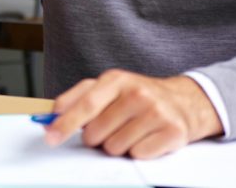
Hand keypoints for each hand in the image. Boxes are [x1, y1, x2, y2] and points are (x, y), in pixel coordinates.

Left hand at [45, 70, 222, 158]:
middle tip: (108, 128)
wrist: (184, 101)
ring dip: (117, 145)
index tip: (50, 137)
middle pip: (96, 132)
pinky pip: (138, 155)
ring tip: (130, 131)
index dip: (65, 123)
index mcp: (116, 79)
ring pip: (115, 147)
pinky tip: (146, 138)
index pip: (85, 105)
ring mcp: (156, 112)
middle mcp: (137, 93)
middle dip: (95, 137)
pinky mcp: (173, 132)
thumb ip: (78, 98)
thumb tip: (51, 116)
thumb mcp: (109, 87)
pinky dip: (138, 151)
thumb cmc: (138, 96)